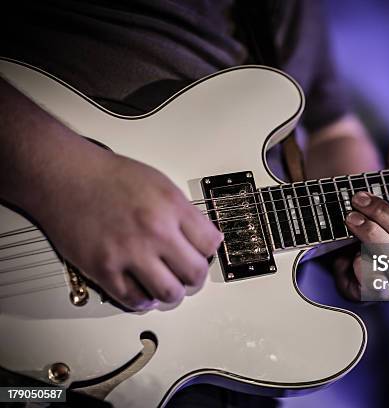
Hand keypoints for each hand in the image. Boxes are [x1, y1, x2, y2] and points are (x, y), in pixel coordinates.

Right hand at [35, 145, 222, 310]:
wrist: (66, 176)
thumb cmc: (110, 177)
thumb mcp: (161, 185)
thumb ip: (183, 213)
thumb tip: (202, 237)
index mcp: (172, 207)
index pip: (211, 244)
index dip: (208, 251)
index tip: (202, 254)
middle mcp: (154, 231)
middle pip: (195, 273)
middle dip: (195, 277)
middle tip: (188, 276)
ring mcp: (129, 252)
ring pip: (169, 293)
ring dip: (172, 293)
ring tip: (167, 286)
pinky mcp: (103, 268)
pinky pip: (134, 299)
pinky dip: (143, 300)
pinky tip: (143, 291)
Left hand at [333, 128, 388, 299]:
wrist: (344, 247)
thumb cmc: (374, 216)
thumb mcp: (385, 188)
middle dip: (383, 215)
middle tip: (358, 198)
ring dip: (370, 236)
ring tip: (350, 218)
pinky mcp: (379, 296)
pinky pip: (375, 286)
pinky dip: (362, 268)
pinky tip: (350, 255)